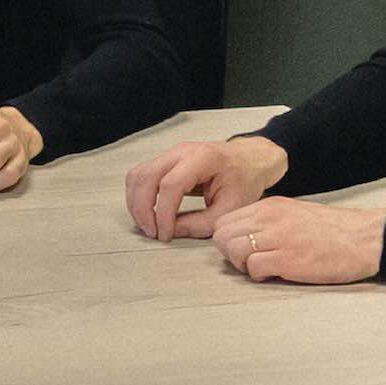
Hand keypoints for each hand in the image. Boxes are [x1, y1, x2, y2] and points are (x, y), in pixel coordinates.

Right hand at [124, 135, 287, 239]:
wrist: (249, 160)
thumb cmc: (244, 179)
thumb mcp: (231, 208)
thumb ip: (201, 223)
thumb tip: (173, 231)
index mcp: (203, 158)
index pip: (171, 184)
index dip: (163, 212)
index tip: (165, 233)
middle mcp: (182, 151)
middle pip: (147, 176)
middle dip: (143, 209)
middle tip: (152, 232)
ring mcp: (170, 154)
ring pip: (138, 175)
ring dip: (136, 203)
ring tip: (148, 225)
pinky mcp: (164, 161)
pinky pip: (140, 175)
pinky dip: (137, 195)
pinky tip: (147, 213)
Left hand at [211, 197, 384, 283]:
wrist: (364, 238)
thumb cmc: (332, 230)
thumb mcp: (293, 213)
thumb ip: (267, 221)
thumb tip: (243, 236)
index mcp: (269, 206)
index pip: (225, 220)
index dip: (227, 239)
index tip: (240, 249)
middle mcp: (268, 218)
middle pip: (222, 236)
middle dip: (229, 253)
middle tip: (248, 262)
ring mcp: (277, 238)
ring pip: (232, 251)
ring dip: (242, 265)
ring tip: (262, 268)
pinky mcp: (287, 259)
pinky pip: (253, 268)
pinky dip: (258, 276)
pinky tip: (274, 274)